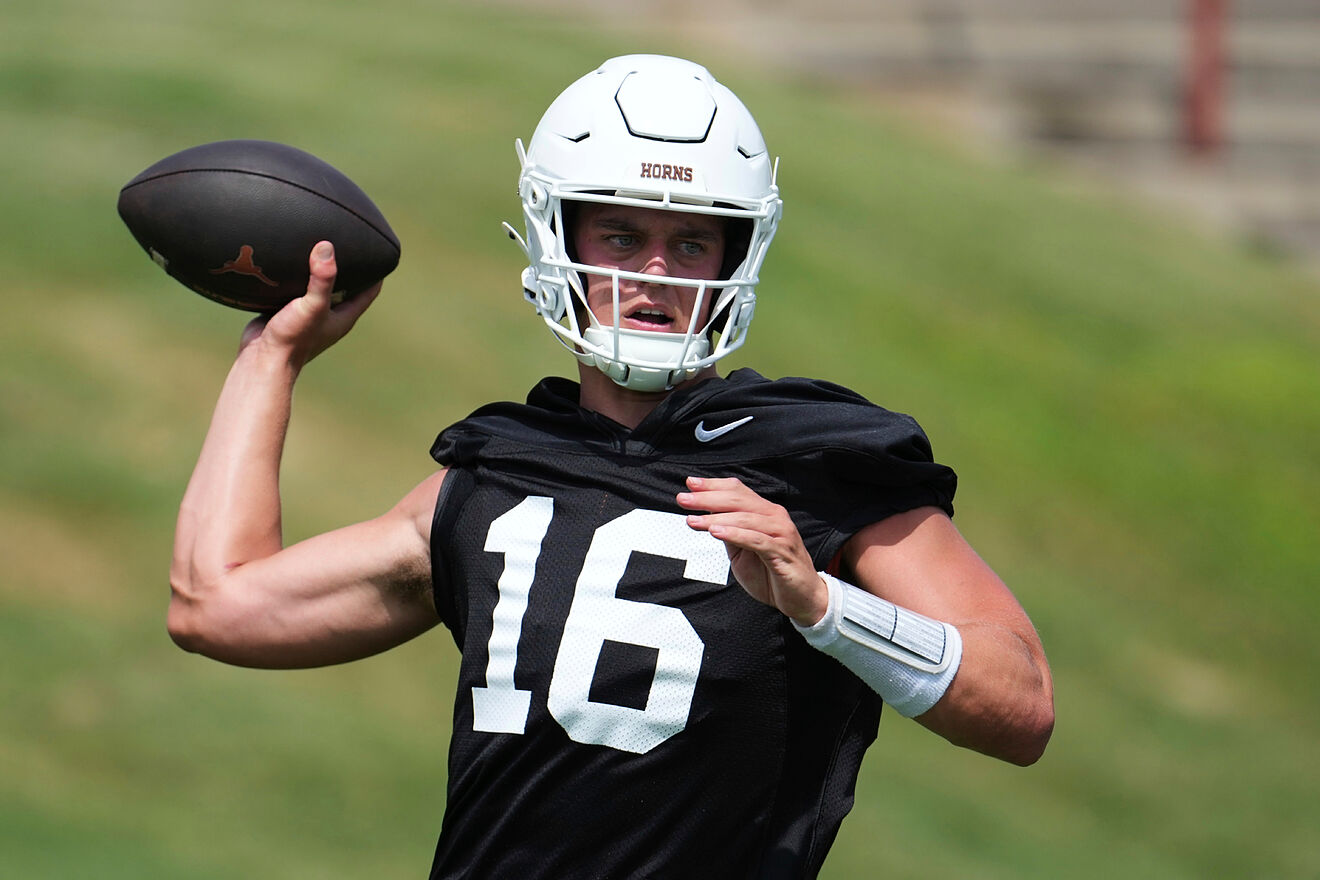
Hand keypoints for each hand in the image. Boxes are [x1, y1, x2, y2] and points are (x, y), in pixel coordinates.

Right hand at [239, 241, 381, 367]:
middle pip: (345, 286)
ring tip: (317, 243)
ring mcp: (307, 315)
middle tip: (344, 240)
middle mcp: (329, 316)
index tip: (376, 249)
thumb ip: (322, 279)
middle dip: (346, 266)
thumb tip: (326, 247)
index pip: (369, 290)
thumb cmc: (292, 339)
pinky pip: (295, 290)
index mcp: (344, 316)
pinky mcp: (286, 313)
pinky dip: (295, 276)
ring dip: (318, 270)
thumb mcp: (312, 306)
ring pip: (318, 287)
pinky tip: (288, 259)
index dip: (376, 271)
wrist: (260, 360)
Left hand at [677, 476, 827, 625]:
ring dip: (715, 518)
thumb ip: (730, 534)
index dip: (713, 485)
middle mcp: (775, 517)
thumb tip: (707, 517)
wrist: (801, 598)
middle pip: (738, 499)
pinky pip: (756, 539)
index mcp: (765, 512)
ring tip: (693, 520)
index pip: (738, 491)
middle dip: (707, 498)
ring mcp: (780, 533)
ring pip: (744, 518)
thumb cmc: (772, 573)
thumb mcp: (743, 552)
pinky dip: (735, 534)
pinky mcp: (782, 552)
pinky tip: (716, 532)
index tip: (690, 484)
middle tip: (684, 500)